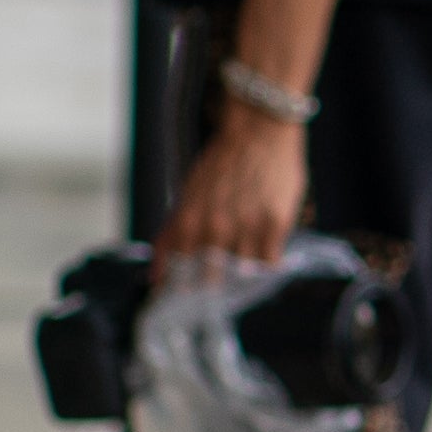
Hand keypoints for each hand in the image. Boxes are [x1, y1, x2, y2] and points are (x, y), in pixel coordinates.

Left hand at [156, 110, 307, 279]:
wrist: (259, 129)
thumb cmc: (222, 161)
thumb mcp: (189, 194)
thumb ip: (173, 232)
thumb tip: (156, 275)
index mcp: (189, 219)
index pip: (178, 271)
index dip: (178, 290)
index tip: (180, 302)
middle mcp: (215, 227)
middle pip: (210, 279)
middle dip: (211, 288)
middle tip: (216, 292)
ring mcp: (246, 227)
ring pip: (242, 274)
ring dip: (243, 277)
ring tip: (246, 271)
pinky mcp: (275, 224)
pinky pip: (270, 263)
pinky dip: (268, 266)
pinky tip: (268, 259)